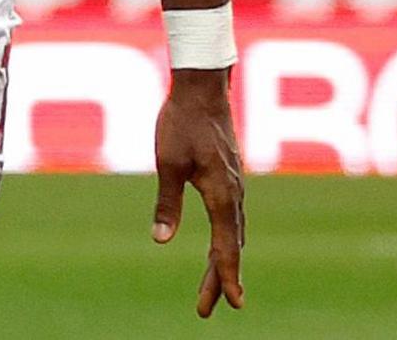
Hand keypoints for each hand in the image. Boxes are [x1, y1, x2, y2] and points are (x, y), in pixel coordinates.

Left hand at [152, 69, 244, 317]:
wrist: (203, 87)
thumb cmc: (183, 122)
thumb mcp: (168, 163)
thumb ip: (167, 203)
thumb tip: (161, 240)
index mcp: (222, 194)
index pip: (226, 246)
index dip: (227, 277)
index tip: (231, 303)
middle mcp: (234, 193)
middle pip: (231, 246)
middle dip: (220, 278)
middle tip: (207, 309)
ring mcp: (235, 185)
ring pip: (233, 233)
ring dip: (224, 261)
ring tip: (215, 288)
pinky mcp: (230, 176)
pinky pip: (233, 218)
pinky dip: (228, 240)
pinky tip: (221, 246)